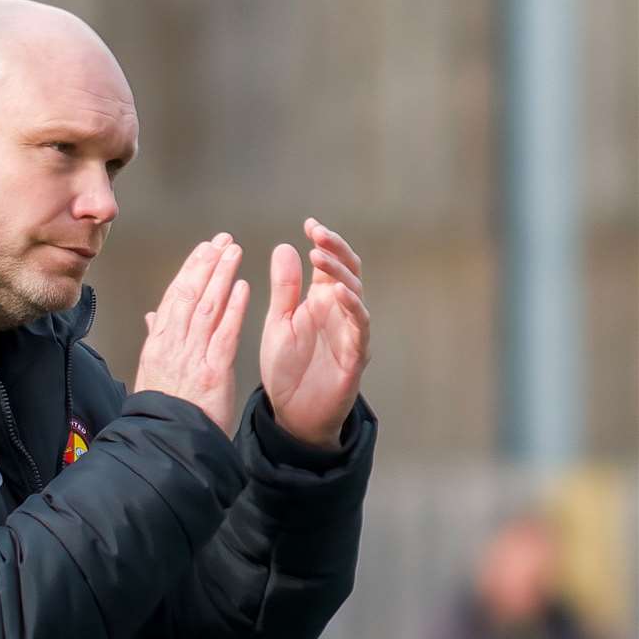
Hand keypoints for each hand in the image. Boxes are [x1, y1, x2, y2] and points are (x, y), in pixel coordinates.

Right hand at [134, 232, 250, 436]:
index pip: (174, 297)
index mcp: (158, 344)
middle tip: (222, 240)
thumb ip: (155, 340)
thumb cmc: (161, 412)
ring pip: (207, 307)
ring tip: (234, 252)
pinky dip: (233, 308)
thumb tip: (153, 317)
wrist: (165, 442)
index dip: (189, 270)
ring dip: (221, 276)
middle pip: (190, 294)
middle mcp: (173, 345)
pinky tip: (242, 287)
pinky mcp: (213, 370)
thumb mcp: (151, 373)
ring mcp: (192, 356)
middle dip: (206, 264)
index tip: (203, 250)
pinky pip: (224, 333)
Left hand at [259, 219, 369, 446]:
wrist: (291, 414)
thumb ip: (284, 288)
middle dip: (335, 250)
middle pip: (347, 272)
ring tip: (319, 256)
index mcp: (320, 301)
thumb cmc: (287, 368)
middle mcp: (340, 312)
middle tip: (317, 233)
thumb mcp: (279, 322)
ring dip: (340, 274)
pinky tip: (339, 293)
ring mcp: (350, 333)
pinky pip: (359, 328)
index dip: (324, 242)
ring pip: (356, 294)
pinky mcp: (355, 356)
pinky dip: (353, 308)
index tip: (309, 224)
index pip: (329, 264)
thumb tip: (285, 247)